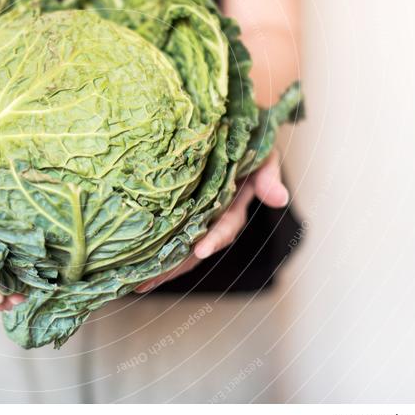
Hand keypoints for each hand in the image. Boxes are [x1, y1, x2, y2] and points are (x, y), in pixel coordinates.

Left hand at [134, 150, 289, 292]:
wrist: (231, 130)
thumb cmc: (249, 143)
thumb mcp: (263, 156)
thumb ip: (268, 177)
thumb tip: (280, 199)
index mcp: (234, 206)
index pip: (225, 227)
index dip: (214, 238)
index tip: (200, 248)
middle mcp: (213, 216)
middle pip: (195, 247)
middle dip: (174, 267)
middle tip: (149, 282)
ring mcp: (195, 214)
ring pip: (178, 246)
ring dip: (160, 265)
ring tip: (137, 283)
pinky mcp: (178, 208)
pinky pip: (166, 230)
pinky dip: (153, 247)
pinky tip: (134, 263)